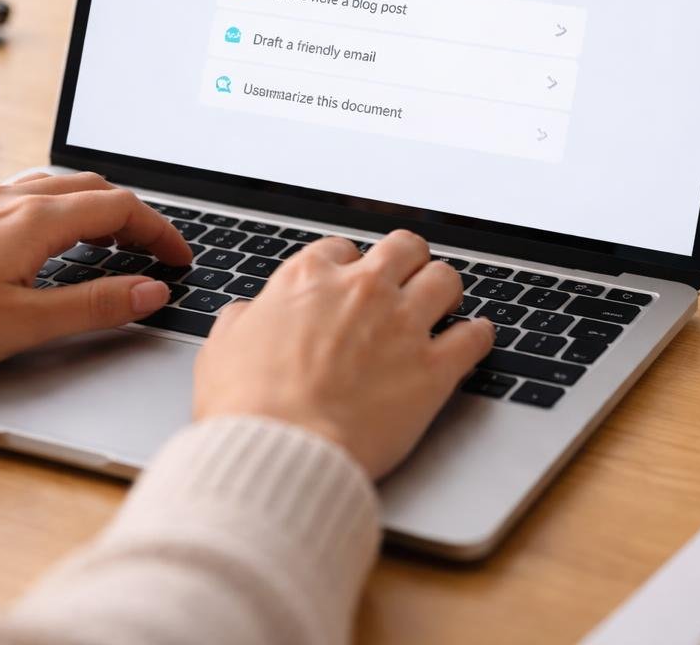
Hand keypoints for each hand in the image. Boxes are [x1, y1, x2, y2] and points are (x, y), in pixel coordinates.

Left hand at [0, 172, 191, 388]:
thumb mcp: (23, 326)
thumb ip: (95, 306)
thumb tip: (150, 291)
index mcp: (32, 220)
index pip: (120, 207)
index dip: (160, 231)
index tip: (180, 259)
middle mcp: (6, 200)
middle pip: (91, 187)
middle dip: (133, 215)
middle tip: (154, 252)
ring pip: (55, 188)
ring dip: (95, 209)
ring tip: (111, 244)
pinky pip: (23, 198)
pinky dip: (58, 212)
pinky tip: (47, 244)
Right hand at [192, 231, 494, 478]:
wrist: (281, 451)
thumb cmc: (245, 407)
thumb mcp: (221, 349)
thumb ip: (241, 321)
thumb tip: (246, 315)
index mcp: (307, 280)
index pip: (341, 248)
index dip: (348, 265)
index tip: (351, 282)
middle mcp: (361, 290)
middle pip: (404, 247)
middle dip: (407, 261)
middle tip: (407, 280)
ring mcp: (402, 325)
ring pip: (445, 279)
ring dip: (445, 290)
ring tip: (445, 304)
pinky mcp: (433, 369)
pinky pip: (475, 336)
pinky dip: (479, 335)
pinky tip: (476, 338)